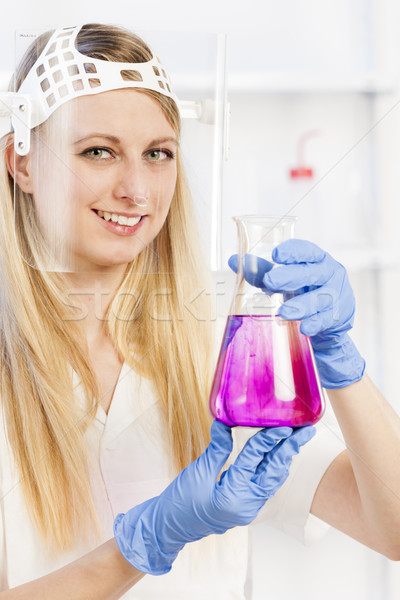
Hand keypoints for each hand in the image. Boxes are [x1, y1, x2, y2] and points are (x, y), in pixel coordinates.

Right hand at [114, 421, 314, 574]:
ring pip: (273, 480)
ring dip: (284, 459)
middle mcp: (246, 504)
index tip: (282, 424)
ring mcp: (247, 508)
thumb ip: (216, 448)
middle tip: (305, 431)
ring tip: (296, 441)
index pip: (255, 460)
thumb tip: (225, 424)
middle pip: (274, 471)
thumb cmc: (180, 503)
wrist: (169, 528)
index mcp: (233, 495)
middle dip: (290, 449)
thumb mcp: (198, 472)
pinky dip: (273, 470)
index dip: (268, 439)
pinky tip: (277, 458)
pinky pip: (265, 487)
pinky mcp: (245, 507)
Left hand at [260, 239, 364, 387]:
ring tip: (283, 312)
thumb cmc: (304, 290)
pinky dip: (314, 323)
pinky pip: (325, 320)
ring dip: (300, 305)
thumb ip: (262, 270)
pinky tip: (304, 328)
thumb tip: (234, 260)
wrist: (330, 319)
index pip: (308, 250)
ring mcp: (336, 295)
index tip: (276, 255)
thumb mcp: (285, 279)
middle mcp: (329, 274)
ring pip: (319, 298)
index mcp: (317, 259)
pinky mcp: (338, 316)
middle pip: (312, 272)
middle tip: (270, 280)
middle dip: (290, 276)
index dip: (293, 251)